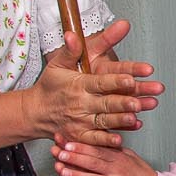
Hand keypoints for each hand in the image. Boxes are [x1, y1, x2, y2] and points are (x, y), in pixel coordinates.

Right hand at [28, 19, 163, 145]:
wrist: (36, 112)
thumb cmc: (50, 86)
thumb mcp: (58, 64)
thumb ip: (71, 50)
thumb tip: (72, 34)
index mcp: (79, 85)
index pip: (100, 82)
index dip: (116, 81)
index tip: (131, 78)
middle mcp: (81, 104)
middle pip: (106, 103)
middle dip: (123, 102)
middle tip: (139, 101)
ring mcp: (81, 121)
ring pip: (104, 121)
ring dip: (120, 120)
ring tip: (135, 117)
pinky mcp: (80, 136)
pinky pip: (95, 139)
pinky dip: (107, 140)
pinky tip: (120, 139)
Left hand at [53, 140, 157, 175]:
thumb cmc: (141, 174)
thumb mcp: (130, 156)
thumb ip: (114, 148)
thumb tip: (100, 138)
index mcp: (118, 159)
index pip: (97, 151)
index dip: (82, 147)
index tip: (68, 143)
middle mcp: (116, 171)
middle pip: (93, 163)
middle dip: (75, 158)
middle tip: (60, 153)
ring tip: (62, 172)